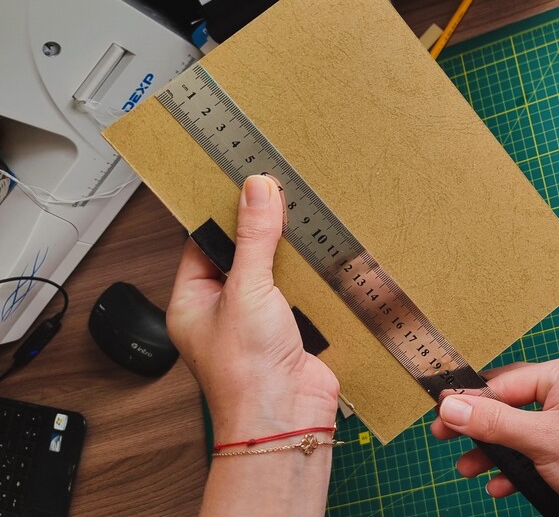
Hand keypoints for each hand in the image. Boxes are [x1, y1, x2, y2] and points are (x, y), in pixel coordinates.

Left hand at [166, 175, 339, 440]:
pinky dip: (307, 275)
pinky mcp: (288, 328)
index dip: (222, 215)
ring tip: (300, 219)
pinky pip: (296, 291)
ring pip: (271, 272)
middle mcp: (223, 309)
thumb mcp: (247, 290)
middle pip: (241, 255)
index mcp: (193, 301)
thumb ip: (253, 239)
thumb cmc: (246, 372)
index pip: (203, 244)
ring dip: (286, 253)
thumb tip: (256, 192)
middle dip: (259, 231)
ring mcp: (257, 319)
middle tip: (276, 196)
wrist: (286, 418)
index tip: (242, 186)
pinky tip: (319, 254)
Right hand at [431, 356, 558, 515]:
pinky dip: (522, 462)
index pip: (504, 382)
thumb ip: (492, 422)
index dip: (470, 400)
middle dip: (480, 428)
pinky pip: (543, 444)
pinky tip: (503, 483)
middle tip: (446, 436)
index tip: (441, 412)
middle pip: (511, 404)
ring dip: (497, 450)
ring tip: (470, 468)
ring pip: (524, 428)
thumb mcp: (540, 441)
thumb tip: (451, 406)